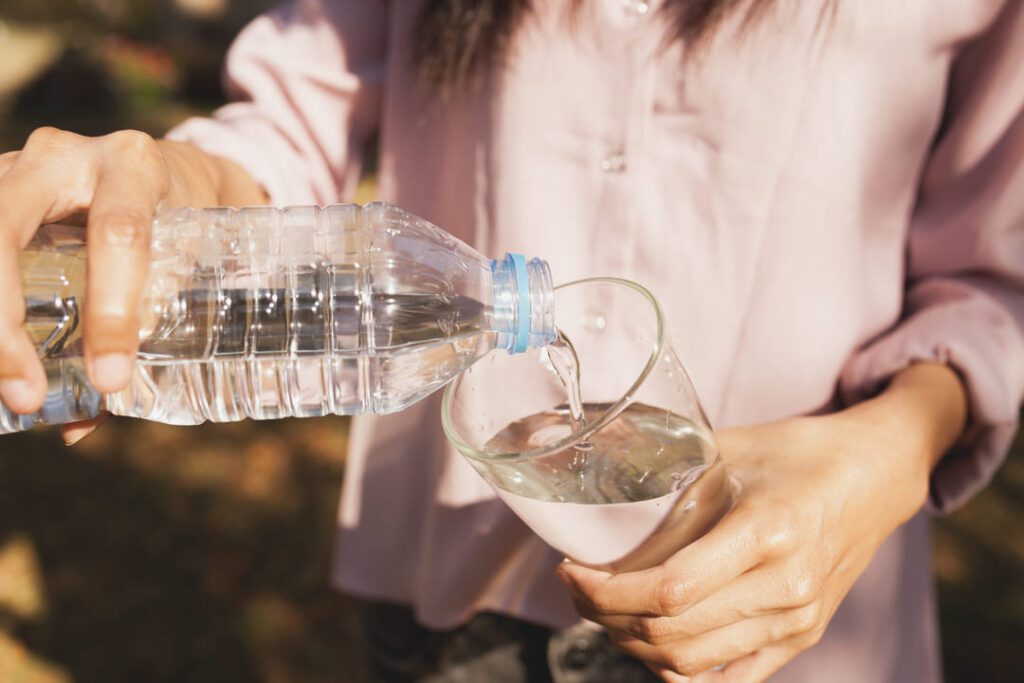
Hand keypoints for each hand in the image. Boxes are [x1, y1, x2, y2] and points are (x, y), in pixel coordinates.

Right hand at [0, 127, 260, 442]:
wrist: (168, 171)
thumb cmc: (181, 222)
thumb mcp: (183, 263)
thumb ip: (143, 330)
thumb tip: (81, 423)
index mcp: (134, 167)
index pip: (120, 234)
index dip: (112, 310)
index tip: (111, 379)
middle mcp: (65, 156)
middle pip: (6, 225)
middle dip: (4, 318)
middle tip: (25, 395)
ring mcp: (14, 167)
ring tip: (4, 385)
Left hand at [557, 363, 966, 681]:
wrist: (875, 474)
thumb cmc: (798, 453)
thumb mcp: (727, 450)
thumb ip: (666, 479)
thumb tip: (600, 505)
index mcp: (766, 533)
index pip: (669, 590)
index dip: (607, 591)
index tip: (573, 570)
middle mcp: (785, 588)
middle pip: (672, 631)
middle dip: (606, 616)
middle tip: (578, 587)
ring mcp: (797, 620)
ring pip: (692, 662)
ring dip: (634, 644)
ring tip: (606, 611)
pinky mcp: (802, 637)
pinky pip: (732, 679)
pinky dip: (682, 672)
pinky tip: (651, 646)